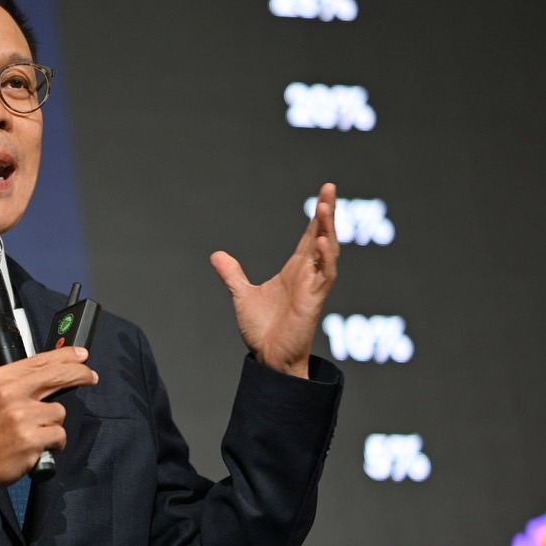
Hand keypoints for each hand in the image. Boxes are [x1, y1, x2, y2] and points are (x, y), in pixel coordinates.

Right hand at [0, 347, 98, 490]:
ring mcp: (21, 416)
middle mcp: (10, 393)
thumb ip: (17, 385)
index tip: (81, 356)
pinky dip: (53, 444)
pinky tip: (36, 448)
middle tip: (90, 377)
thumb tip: (50, 375)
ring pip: (59, 412)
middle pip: (57, 375)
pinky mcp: (31, 438)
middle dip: (79, 374)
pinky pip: (59, 435)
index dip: (65, 356)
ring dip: (52, 425)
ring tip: (34, 434)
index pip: (39, 360)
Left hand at [209, 182, 339, 378]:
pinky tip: (321, 242)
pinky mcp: (313, 301)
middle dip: (327, 213)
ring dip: (328, 230)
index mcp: (295, 271)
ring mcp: (313, 287)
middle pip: (322, 237)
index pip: (309, 236)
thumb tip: (216, 255)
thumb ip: (232, 275)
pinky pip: (324, 276)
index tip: (324, 193)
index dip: (317, 216)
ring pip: (327, 252)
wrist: (268, 357)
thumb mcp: (242, 295)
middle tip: (329, 187)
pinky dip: (323, 258)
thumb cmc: (263, 330)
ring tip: (326, 207)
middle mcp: (308, 275)